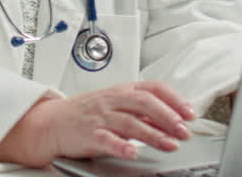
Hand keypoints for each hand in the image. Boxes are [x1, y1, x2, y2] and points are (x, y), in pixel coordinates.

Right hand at [0, 81, 195, 166]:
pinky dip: (120, 146)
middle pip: (144, 103)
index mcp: (122, 91)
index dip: (174, 99)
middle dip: (168, 117)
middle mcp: (112, 100)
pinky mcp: (88, 133)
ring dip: (153, 134)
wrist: (52, 122)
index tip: (190, 113)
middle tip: (185, 132)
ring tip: (169, 145)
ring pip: (130, 122)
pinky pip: (106, 139)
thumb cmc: (87, 113)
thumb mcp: (116, 104)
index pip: (153, 88)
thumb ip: (141, 110)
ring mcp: (100, 116)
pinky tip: (132, 153)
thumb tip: (173, 117)